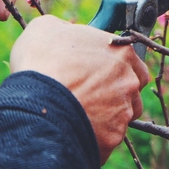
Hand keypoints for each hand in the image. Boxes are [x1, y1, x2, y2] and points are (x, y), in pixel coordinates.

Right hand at [9, 15, 149, 163]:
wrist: (36, 103)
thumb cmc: (42, 61)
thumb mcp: (47, 29)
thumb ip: (65, 29)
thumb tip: (65, 32)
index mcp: (122, 52)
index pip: (132, 62)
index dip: (114, 68)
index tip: (97, 74)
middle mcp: (130, 82)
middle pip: (131, 91)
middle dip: (115, 94)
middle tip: (89, 96)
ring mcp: (124, 112)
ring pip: (121, 117)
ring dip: (106, 117)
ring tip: (78, 116)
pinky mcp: (112, 138)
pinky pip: (106, 139)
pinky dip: (93, 137)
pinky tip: (72, 131)